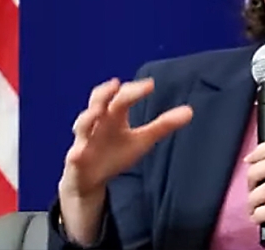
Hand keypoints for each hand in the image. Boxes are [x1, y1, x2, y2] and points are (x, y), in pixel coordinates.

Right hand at [59, 77, 192, 198]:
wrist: (89, 180)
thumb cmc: (115, 153)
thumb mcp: (142, 140)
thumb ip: (163, 125)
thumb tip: (190, 111)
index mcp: (113, 115)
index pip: (122, 97)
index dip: (134, 90)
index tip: (150, 84)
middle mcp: (97, 123)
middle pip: (97, 102)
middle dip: (105, 93)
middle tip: (116, 84)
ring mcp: (84, 141)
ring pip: (82, 125)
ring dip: (87, 117)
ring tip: (97, 110)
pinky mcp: (76, 161)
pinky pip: (74, 156)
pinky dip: (76, 153)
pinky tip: (78, 153)